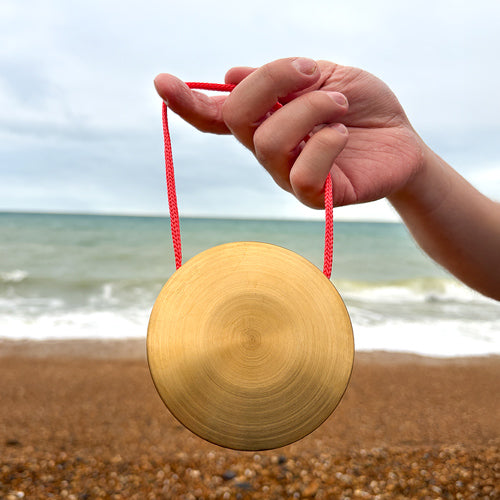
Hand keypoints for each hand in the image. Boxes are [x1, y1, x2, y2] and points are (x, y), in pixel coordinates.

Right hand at [154, 57, 423, 208]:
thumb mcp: (325, 76)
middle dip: (271, 82)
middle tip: (310, 71)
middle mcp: (268, 151)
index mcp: (265, 119)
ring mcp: (287, 175)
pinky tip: (342, 135)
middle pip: (238, 119)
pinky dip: (323, 144)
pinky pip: (302, 174)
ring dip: (307, 110)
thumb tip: (230, 76)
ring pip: (269, 141)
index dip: (187, 102)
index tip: (161, 82)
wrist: (401, 140)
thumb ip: (282, 79)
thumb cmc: (363, 107)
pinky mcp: (314, 197)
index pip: (216, 116)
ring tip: (339, 104)